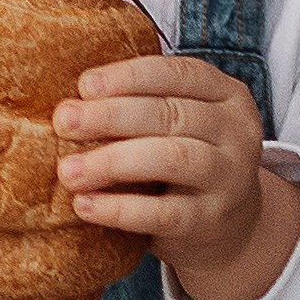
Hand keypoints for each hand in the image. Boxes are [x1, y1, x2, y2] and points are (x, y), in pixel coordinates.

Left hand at [54, 55, 299, 299]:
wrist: (229, 226)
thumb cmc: (186, 161)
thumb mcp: (179, 124)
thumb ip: (141, 104)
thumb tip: (71, 99)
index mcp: (228, 95)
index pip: (179, 74)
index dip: (130, 77)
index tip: (84, 85)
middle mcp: (236, 132)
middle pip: (171, 114)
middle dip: (111, 115)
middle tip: (64, 121)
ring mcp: (229, 178)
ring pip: (171, 159)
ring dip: (112, 161)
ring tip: (68, 170)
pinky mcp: (210, 220)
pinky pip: (163, 213)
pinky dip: (120, 208)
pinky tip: (85, 205)